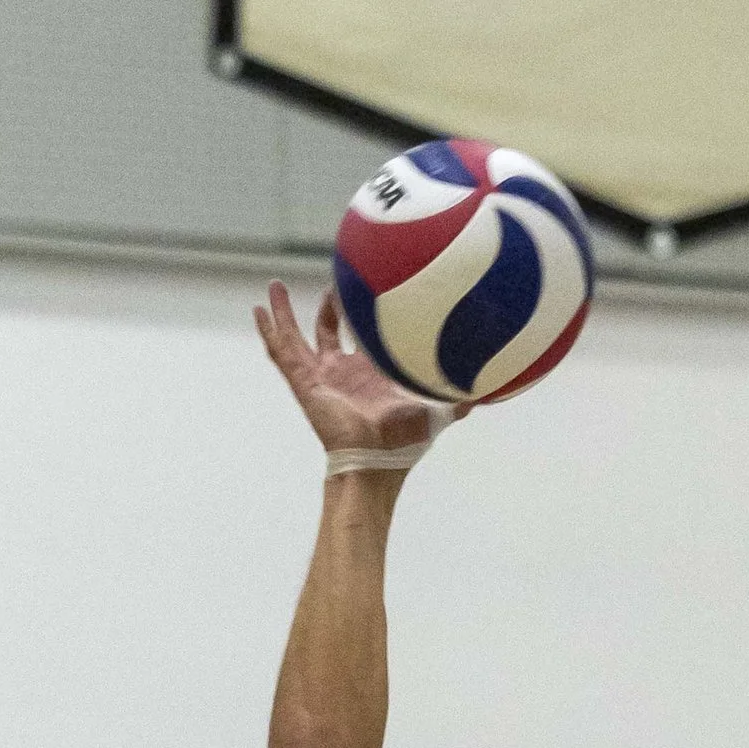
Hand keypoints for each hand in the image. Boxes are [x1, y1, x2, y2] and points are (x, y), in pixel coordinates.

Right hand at [254, 280, 454, 456]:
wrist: (376, 461)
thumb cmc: (404, 444)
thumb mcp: (436, 410)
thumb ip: (458, 398)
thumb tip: (489, 388)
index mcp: (368, 375)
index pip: (363, 339)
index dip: (364, 317)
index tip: (367, 290)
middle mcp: (342, 374)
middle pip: (328, 334)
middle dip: (327, 310)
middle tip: (328, 286)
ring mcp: (321, 378)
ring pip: (297, 338)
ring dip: (285, 314)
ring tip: (271, 289)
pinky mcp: (305, 383)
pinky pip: (282, 352)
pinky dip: (270, 332)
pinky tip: (259, 311)